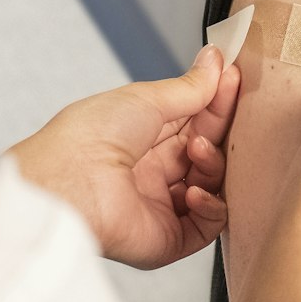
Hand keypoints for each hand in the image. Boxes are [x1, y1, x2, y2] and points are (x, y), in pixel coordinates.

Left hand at [7, 46, 241, 269]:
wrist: (67, 182)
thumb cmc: (90, 136)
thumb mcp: (145, 99)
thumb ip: (188, 87)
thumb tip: (215, 62)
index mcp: (141, 138)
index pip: (193, 120)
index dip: (215, 101)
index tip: (233, 78)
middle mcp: (151, 172)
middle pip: (206, 151)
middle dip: (219, 128)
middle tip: (230, 106)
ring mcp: (160, 206)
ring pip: (211, 186)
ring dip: (213, 164)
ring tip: (198, 150)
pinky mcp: (166, 239)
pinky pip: (206, 226)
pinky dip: (211, 207)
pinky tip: (194, 190)